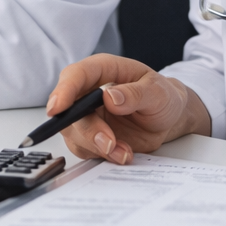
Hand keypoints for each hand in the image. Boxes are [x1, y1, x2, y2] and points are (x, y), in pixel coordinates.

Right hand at [50, 54, 210, 163]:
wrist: (168, 118)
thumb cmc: (162, 97)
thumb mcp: (158, 92)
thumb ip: (135, 94)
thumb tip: (110, 98)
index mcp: (103, 70)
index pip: (75, 75)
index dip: (63, 90)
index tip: (57, 109)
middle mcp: (89, 91)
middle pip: (70, 109)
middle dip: (87, 130)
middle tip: (108, 143)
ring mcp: (87, 115)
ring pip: (73, 133)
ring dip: (96, 146)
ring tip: (123, 151)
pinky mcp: (90, 136)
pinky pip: (85, 149)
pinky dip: (103, 156)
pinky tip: (122, 153)